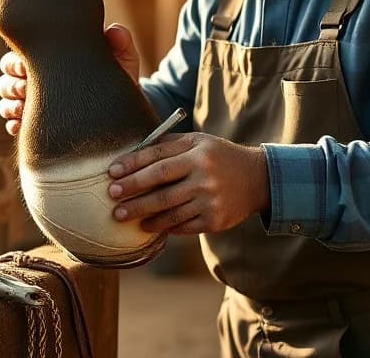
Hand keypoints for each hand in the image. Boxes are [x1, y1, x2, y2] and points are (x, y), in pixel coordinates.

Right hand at [0, 23, 140, 135]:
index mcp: (50, 59)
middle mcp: (35, 79)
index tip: (27, 68)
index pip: (19, 55)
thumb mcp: (122, 61)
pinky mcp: (34, 126)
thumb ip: (120, 44)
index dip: (17, 61)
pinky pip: (11, 124)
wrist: (123, 113)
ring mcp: (31, 103)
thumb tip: (113, 30)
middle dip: (11, 82)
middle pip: (5, 77)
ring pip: (4, 99)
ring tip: (24, 108)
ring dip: (10, 104)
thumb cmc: (118, 81)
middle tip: (25, 88)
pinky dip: (13, 124)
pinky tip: (23, 126)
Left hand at [107, 132, 269, 234]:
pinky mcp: (215, 221)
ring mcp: (210, 200)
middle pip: (160, 188)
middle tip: (111, 198)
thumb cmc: (218, 156)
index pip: (158, 159)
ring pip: (169, 211)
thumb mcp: (198, 141)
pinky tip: (150, 225)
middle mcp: (205, 176)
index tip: (112, 172)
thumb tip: (131, 154)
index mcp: (198, 153)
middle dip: (132, 194)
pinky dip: (164, 227)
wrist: (257, 179)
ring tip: (123, 216)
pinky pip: (183, 226)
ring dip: (143, 215)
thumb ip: (168, 145)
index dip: (132, 166)